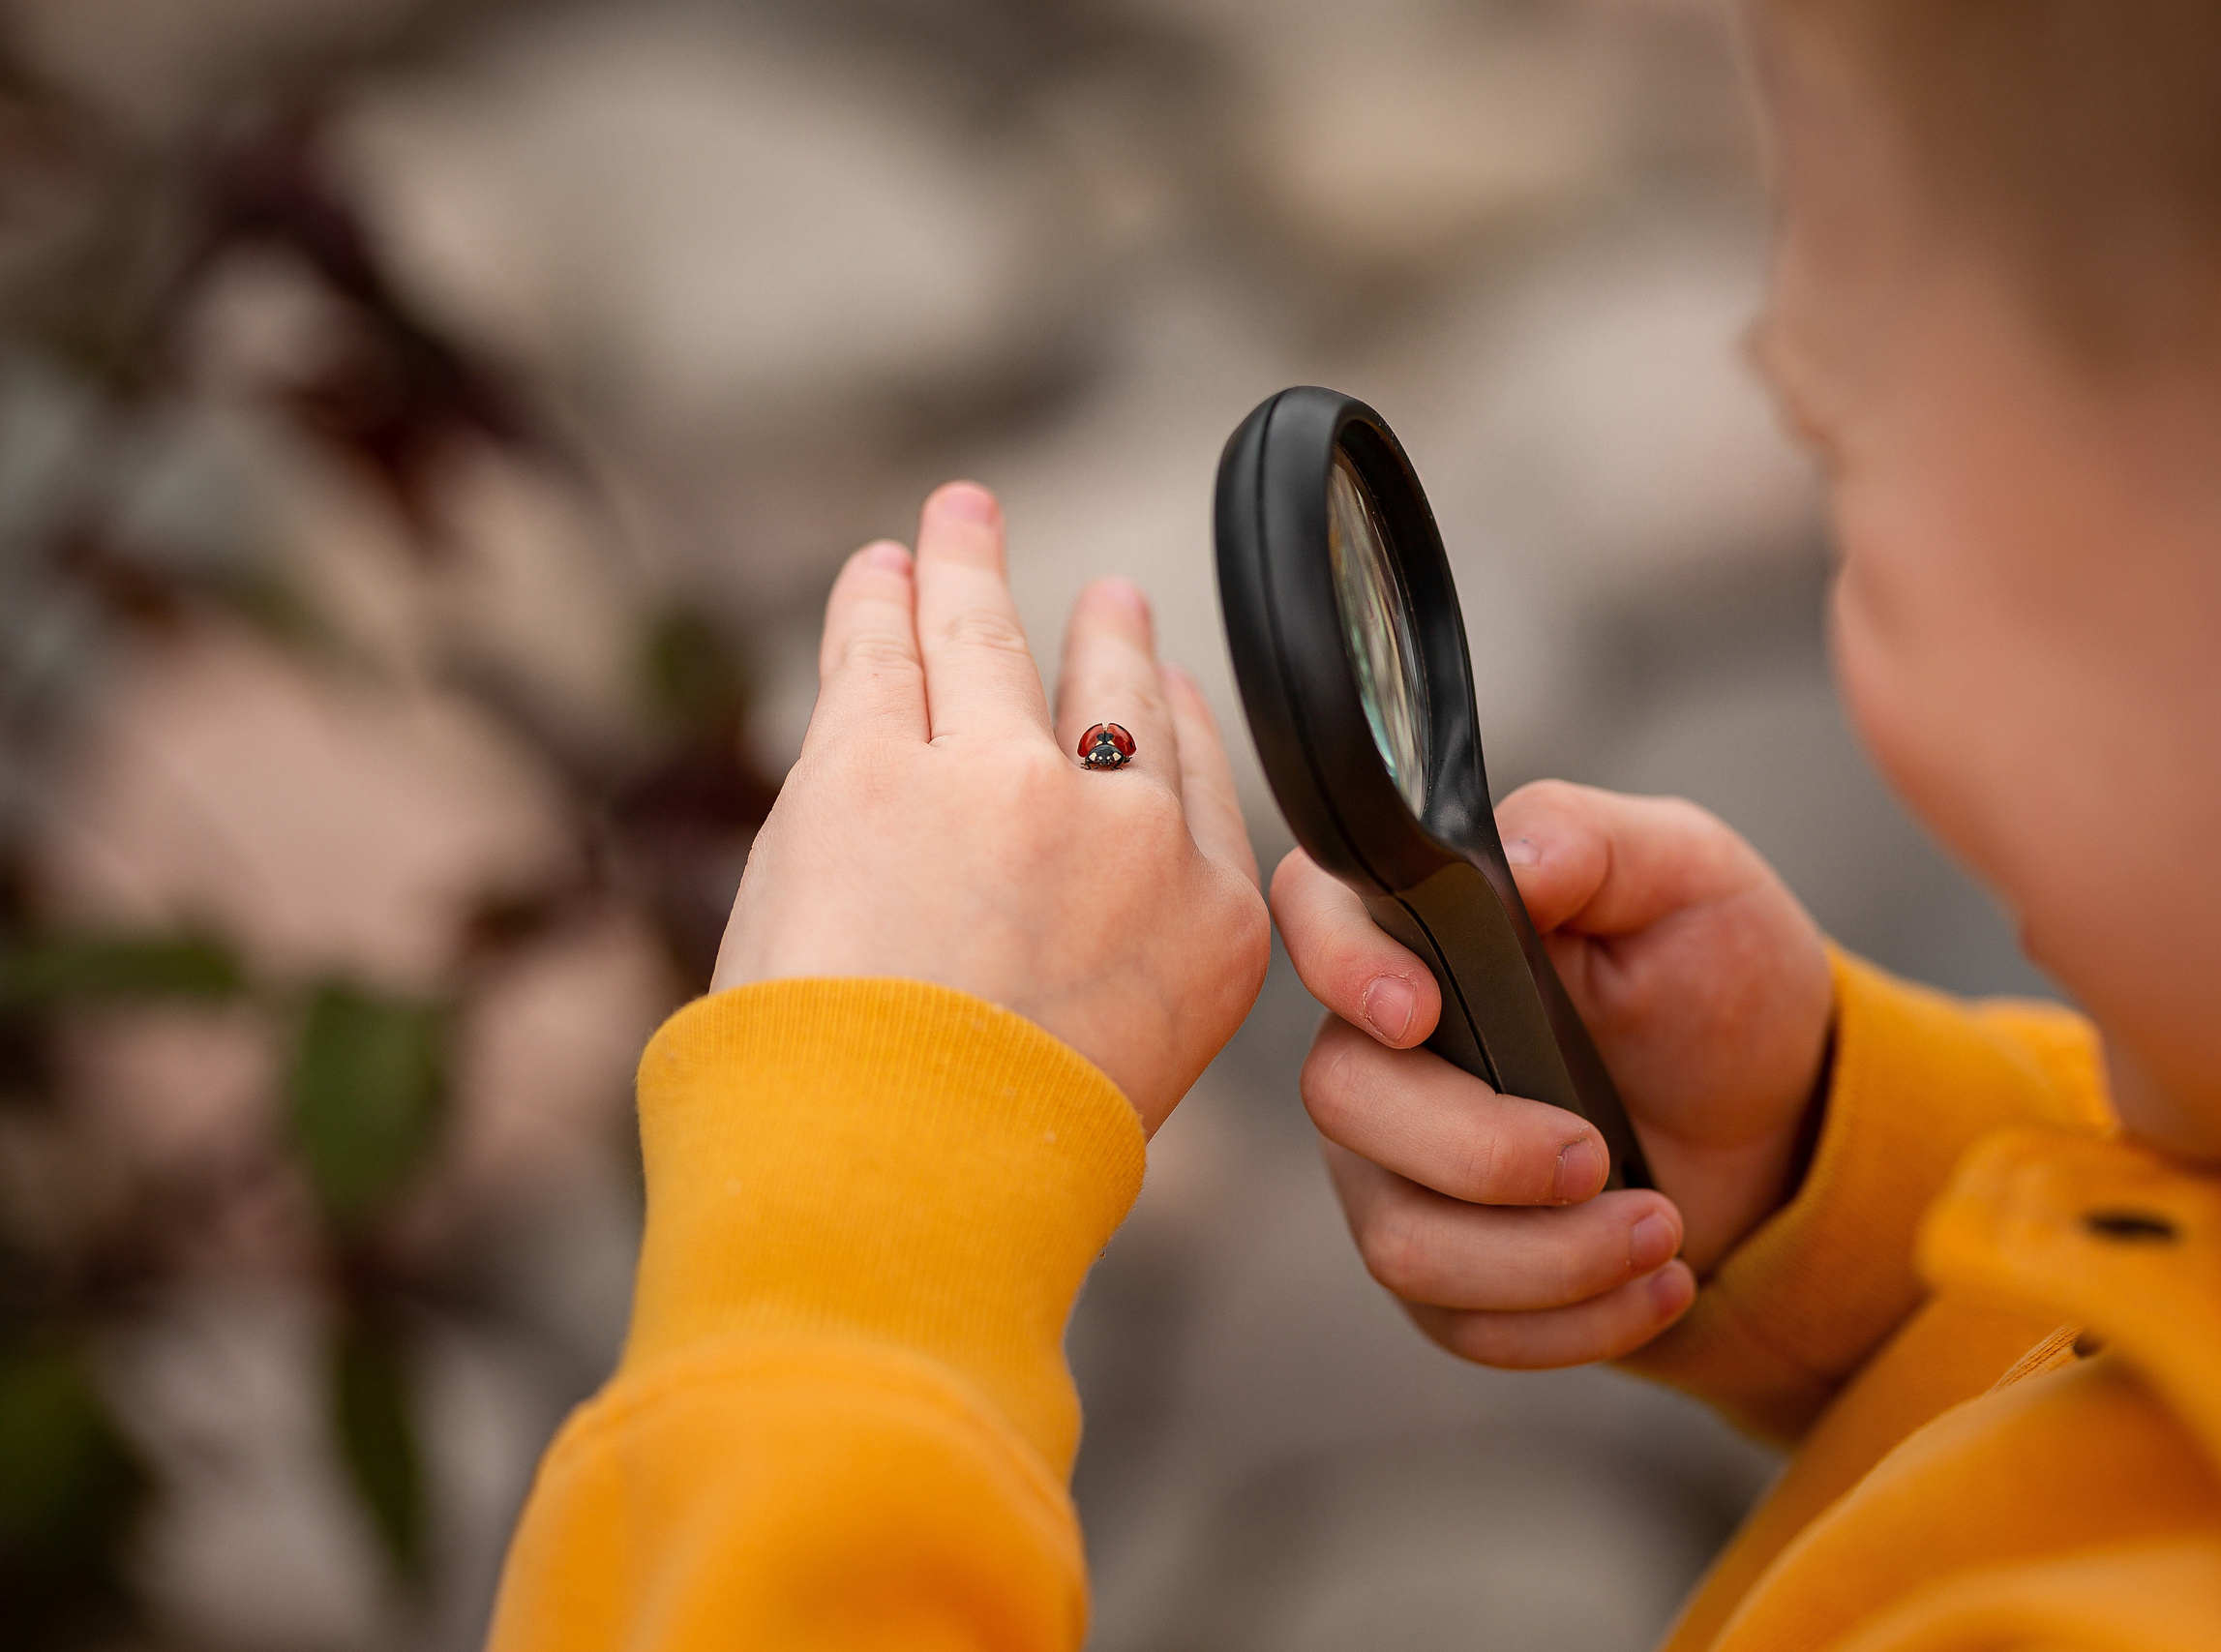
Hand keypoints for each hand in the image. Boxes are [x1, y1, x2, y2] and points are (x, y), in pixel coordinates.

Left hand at [713, 482, 1269, 1134]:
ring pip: (990, 641)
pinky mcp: (875, 764)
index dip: (1173, 718)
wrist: (908, 1183)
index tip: (1159, 680)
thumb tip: (1067, 950)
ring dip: (974, 566)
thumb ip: (1126, 982)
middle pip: (1116, 698)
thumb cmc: (999, 1175)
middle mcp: (1127, 836)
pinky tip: (879, 565)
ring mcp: (1004, 782)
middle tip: (1106, 595)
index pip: (1198, 783)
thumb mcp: (1132, 1081)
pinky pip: (881, 650)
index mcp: (1210, 928)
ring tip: (964, 517)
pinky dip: (880, 595)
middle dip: (1107, 636)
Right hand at [1271, 781, 1832, 1365]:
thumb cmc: (1718, 974)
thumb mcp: (1688, 873)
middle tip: (1599, 1154)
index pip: (1314, 916)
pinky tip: (1660, 1282)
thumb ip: (1594, 841)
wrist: (1781, 1115)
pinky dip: (1575, 1318)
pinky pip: (1461, 1322)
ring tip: (1662, 1228)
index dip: (1339, 966)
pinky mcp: (1446, 1271)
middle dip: (1482, 1152)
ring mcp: (1399, 1166)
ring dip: (1545, 1257)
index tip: (1420, 1013)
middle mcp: (1384, 1047)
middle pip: (1345, 1104)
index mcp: (1427, 926)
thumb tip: (1514, 861)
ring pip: (1399, 1240)